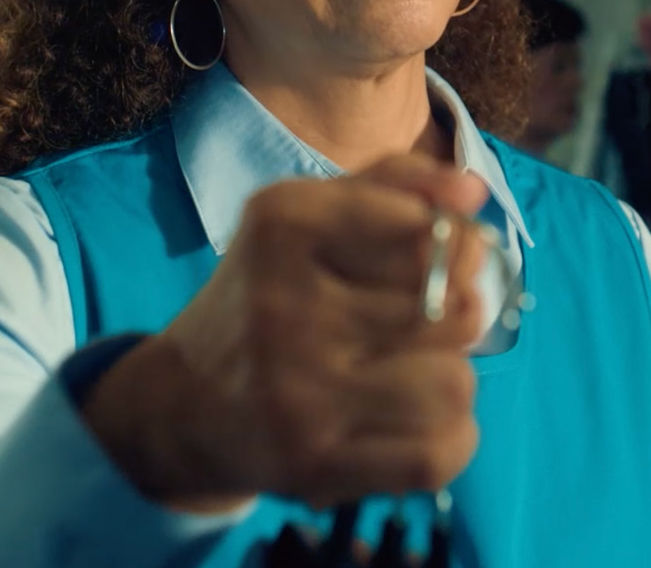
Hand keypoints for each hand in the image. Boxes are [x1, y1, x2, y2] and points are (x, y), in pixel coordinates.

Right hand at [80, 154, 490, 511]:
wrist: (178, 408)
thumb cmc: (267, 297)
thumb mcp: (310, 218)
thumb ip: (396, 185)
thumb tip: (473, 195)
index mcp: (283, 224)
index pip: (424, 227)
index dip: (457, 244)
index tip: (442, 255)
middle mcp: (284, 304)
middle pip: (448, 307)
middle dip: (455, 313)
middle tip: (428, 321)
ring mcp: (298, 391)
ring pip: (451, 383)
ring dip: (451, 379)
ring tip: (416, 373)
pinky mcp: (314, 465)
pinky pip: (436, 454)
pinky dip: (451, 439)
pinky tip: (420, 422)